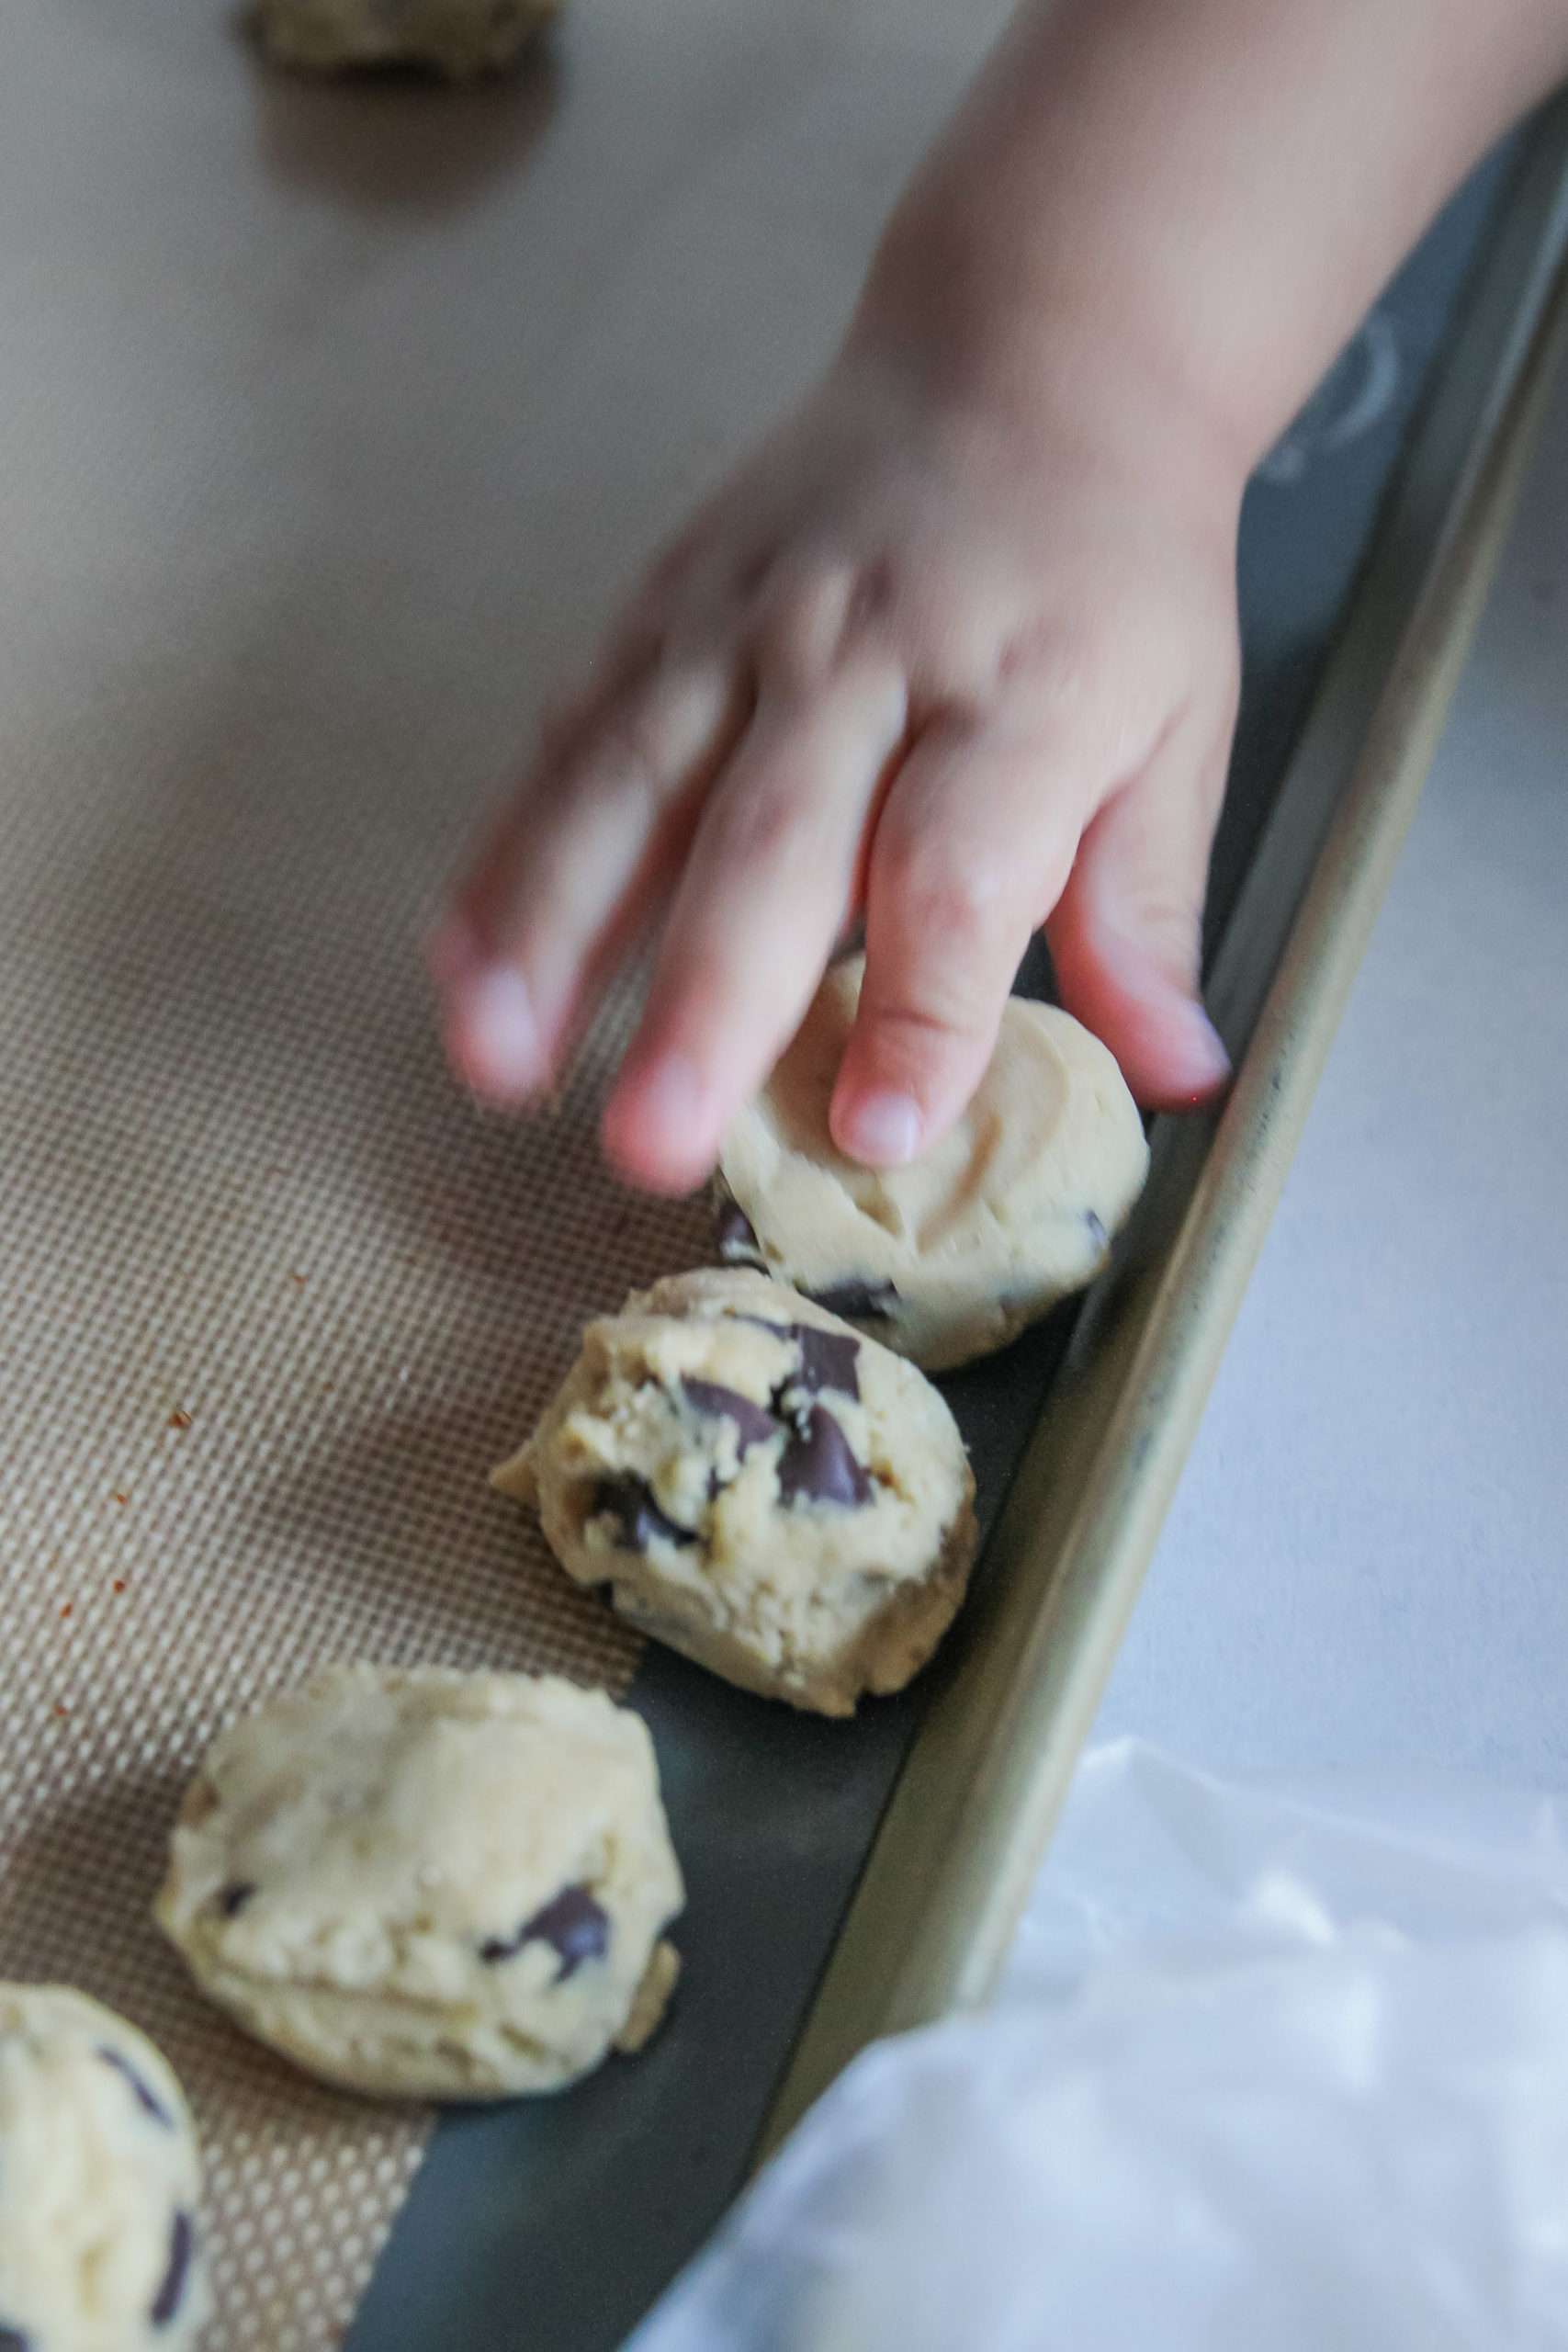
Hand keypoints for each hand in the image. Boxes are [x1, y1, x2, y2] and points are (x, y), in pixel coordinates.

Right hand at [431, 341, 1239, 1194]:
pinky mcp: (666, 609)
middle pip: (775, 842)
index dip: (923, 1008)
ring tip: (497, 1059)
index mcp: (1023, 700)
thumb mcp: (1181, 735)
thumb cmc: (1109, 577)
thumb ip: (1150, 912)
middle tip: (652, 1139)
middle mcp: (872, 661)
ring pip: (634, 786)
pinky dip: (511, 847)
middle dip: (705, 1002)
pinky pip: (574, 734)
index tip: (881, 1130)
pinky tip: (461, 951)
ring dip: (554, 931)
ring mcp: (749, 627)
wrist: (1031, 361)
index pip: (962, 870)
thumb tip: (1175, 1074)